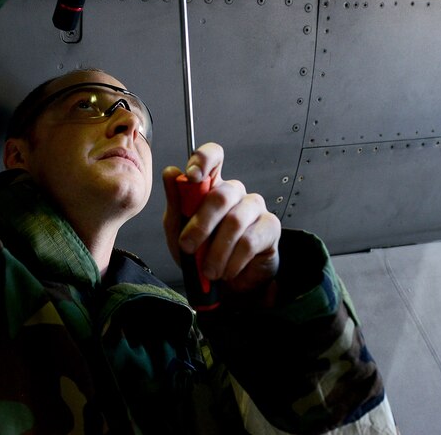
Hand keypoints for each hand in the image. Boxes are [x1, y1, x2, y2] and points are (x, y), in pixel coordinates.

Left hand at [162, 143, 281, 293]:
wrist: (225, 283)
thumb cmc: (201, 251)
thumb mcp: (178, 230)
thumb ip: (175, 203)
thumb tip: (171, 172)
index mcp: (211, 185)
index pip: (213, 156)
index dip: (203, 160)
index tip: (191, 177)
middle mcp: (234, 191)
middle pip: (221, 195)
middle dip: (200, 225)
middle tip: (187, 247)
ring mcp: (254, 207)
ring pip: (235, 221)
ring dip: (216, 251)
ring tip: (208, 270)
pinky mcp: (270, 226)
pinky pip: (250, 241)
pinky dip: (233, 261)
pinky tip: (227, 271)